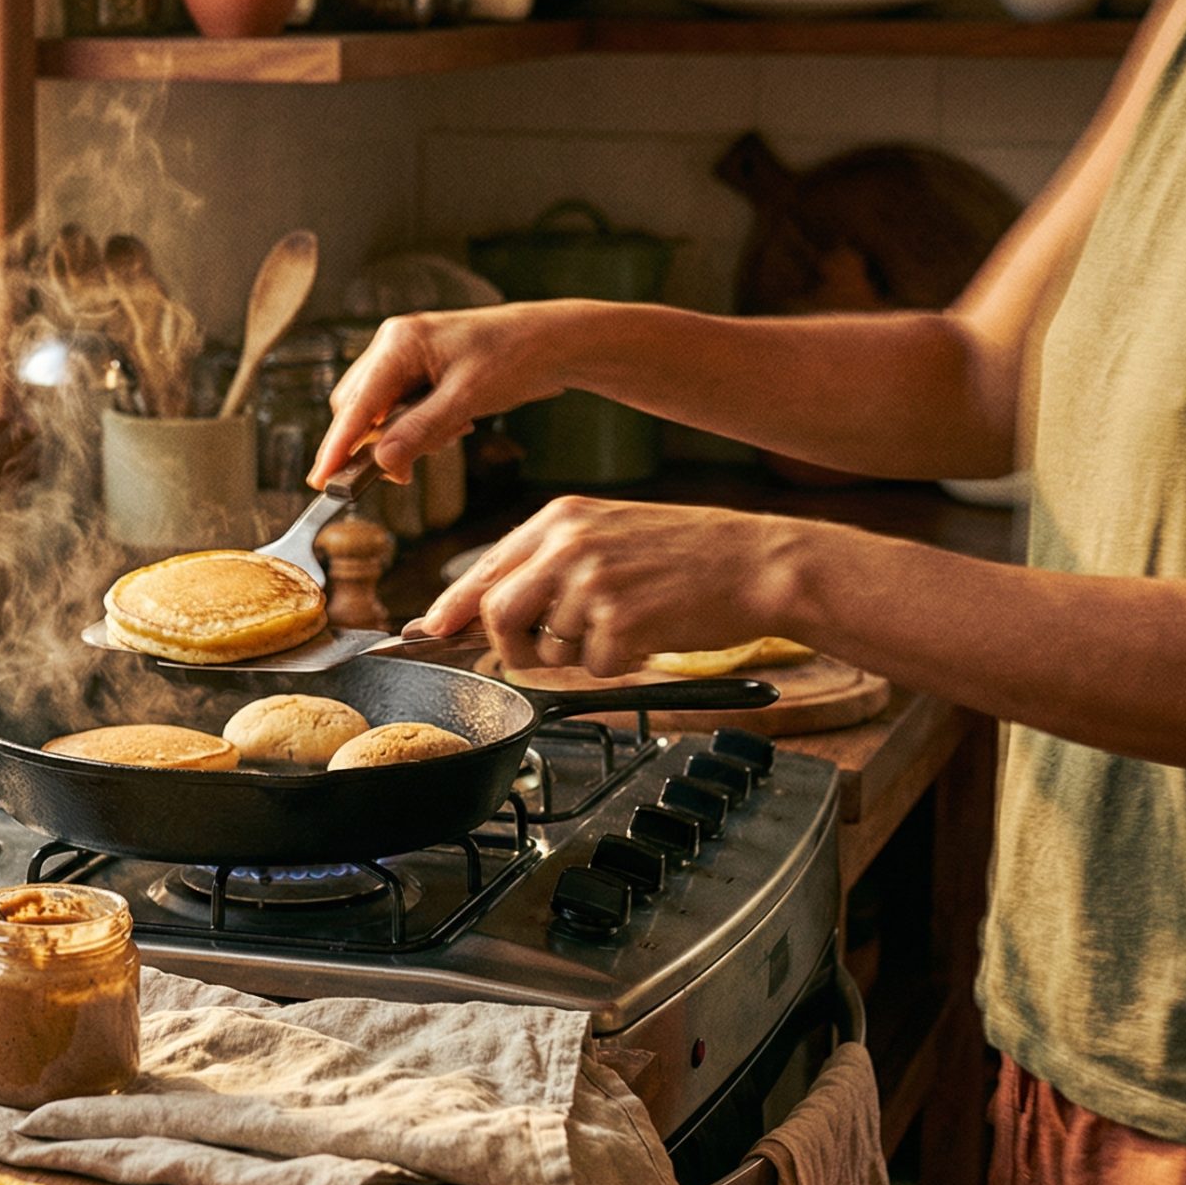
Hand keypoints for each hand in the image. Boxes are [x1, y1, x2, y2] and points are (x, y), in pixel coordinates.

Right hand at [309, 306, 573, 486]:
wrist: (555, 340)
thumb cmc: (516, 357)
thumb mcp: (467, 398)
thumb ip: (420, 431)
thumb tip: (381, 462)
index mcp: (399, 342)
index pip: (356, 405)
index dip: (336, 447)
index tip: (321, 481)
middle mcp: (394, 344)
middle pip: (358, 409)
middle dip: (377, 445)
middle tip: (404, 473)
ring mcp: (406, 355)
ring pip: (379, 412)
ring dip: (403, 437)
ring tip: (451, 433)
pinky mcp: (421, 369)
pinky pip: (401, 408)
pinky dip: (418, 427)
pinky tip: (454, 423)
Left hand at [413, 497, 806, 677]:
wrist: (757, 561)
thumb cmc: (688, 555)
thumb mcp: (608, 534)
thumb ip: (549, 565)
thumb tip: (488, 609)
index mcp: (559, 519)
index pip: (482, 571)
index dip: (450, 610)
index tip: (428, 633)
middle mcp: (567, 543)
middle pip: (495, 612)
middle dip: (510, 647)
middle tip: (540, 652)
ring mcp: (592, 579)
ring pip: (544, 647)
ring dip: (576, 655)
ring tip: (621, 626)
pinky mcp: (621, 616)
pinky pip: (595, 665)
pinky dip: (619, 663)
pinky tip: (649, 634)